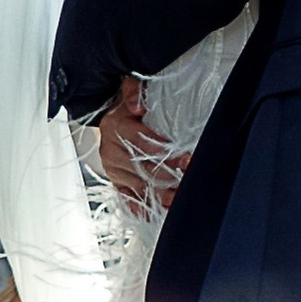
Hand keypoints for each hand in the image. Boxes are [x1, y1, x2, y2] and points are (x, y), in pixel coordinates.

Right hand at [92, 77, 178, 212]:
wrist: (110, 118)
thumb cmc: (127, 107)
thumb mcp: (130, 90)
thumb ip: (133, 91)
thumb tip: (138, 105)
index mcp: (115, 127)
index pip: (141, 143)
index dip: (165, 153)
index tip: (187, 159)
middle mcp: (111, 150)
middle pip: (142, 168)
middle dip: (169, 176)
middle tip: (190, 181)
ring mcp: (113, 169)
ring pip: (139, 185)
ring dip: (161, 194)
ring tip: (180, 199)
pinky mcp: (115, 181)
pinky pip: (129, 197)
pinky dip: (144, 206)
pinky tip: (160, 211)